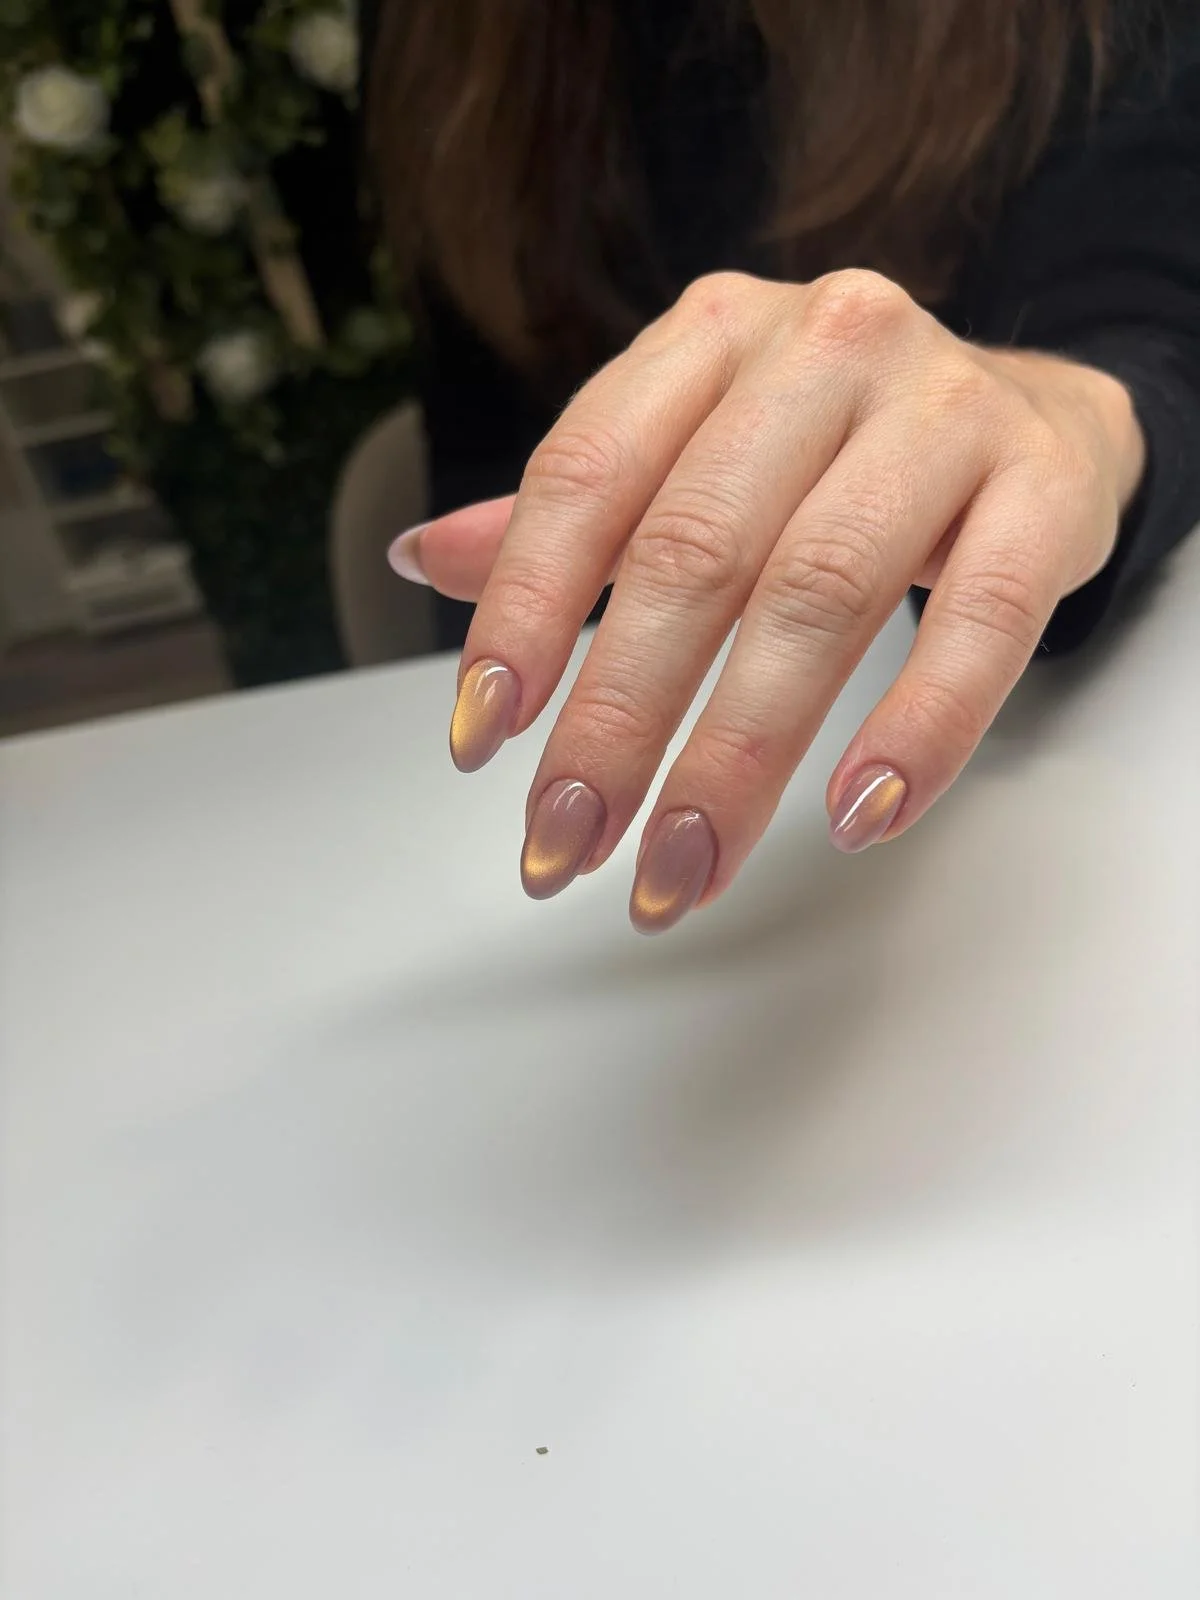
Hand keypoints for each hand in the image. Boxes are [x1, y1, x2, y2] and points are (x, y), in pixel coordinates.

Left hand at [391, 270, 1143, 931]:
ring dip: (739, 757)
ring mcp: (944, 408)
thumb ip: (578, 510)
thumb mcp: (698, 450)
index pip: (587, 474)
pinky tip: (858, 816)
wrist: (1037, 416)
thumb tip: (426, 557)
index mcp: (712, 336)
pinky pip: (982, 624)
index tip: (482, 740)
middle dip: (618, 720)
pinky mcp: (1044, 489)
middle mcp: (824, 348)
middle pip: (695, 552)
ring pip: (820, 596)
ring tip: (683, 869)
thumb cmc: (835, 452)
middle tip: (568, 844)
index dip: (523, 611)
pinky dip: (918, 729)